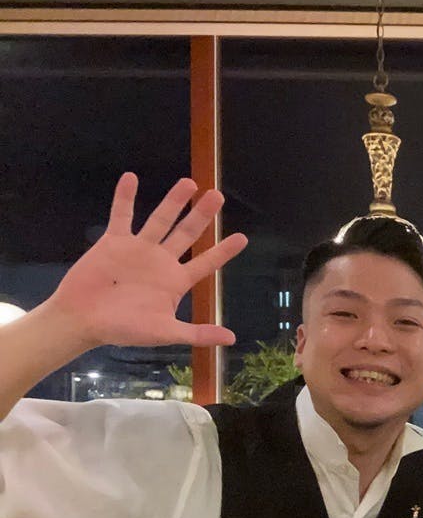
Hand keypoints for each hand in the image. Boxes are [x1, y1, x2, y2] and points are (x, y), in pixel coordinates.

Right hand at [47, 173, 243, 350]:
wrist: (84, 321)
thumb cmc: (124, 329)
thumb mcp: (165, 332)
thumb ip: (198, 333)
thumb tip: (232, 339)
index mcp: (176, 281)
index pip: (205, 263)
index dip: (223, 251)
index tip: (242, 238)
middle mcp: (161, 261)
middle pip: (186, 233)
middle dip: (201, 215)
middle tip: (217, 195)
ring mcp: (138, 249)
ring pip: (160, 220)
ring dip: (173, 201)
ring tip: (189, 183)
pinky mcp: (114, 242)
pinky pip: (121, 215)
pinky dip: (124, 197)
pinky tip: (131, 178)